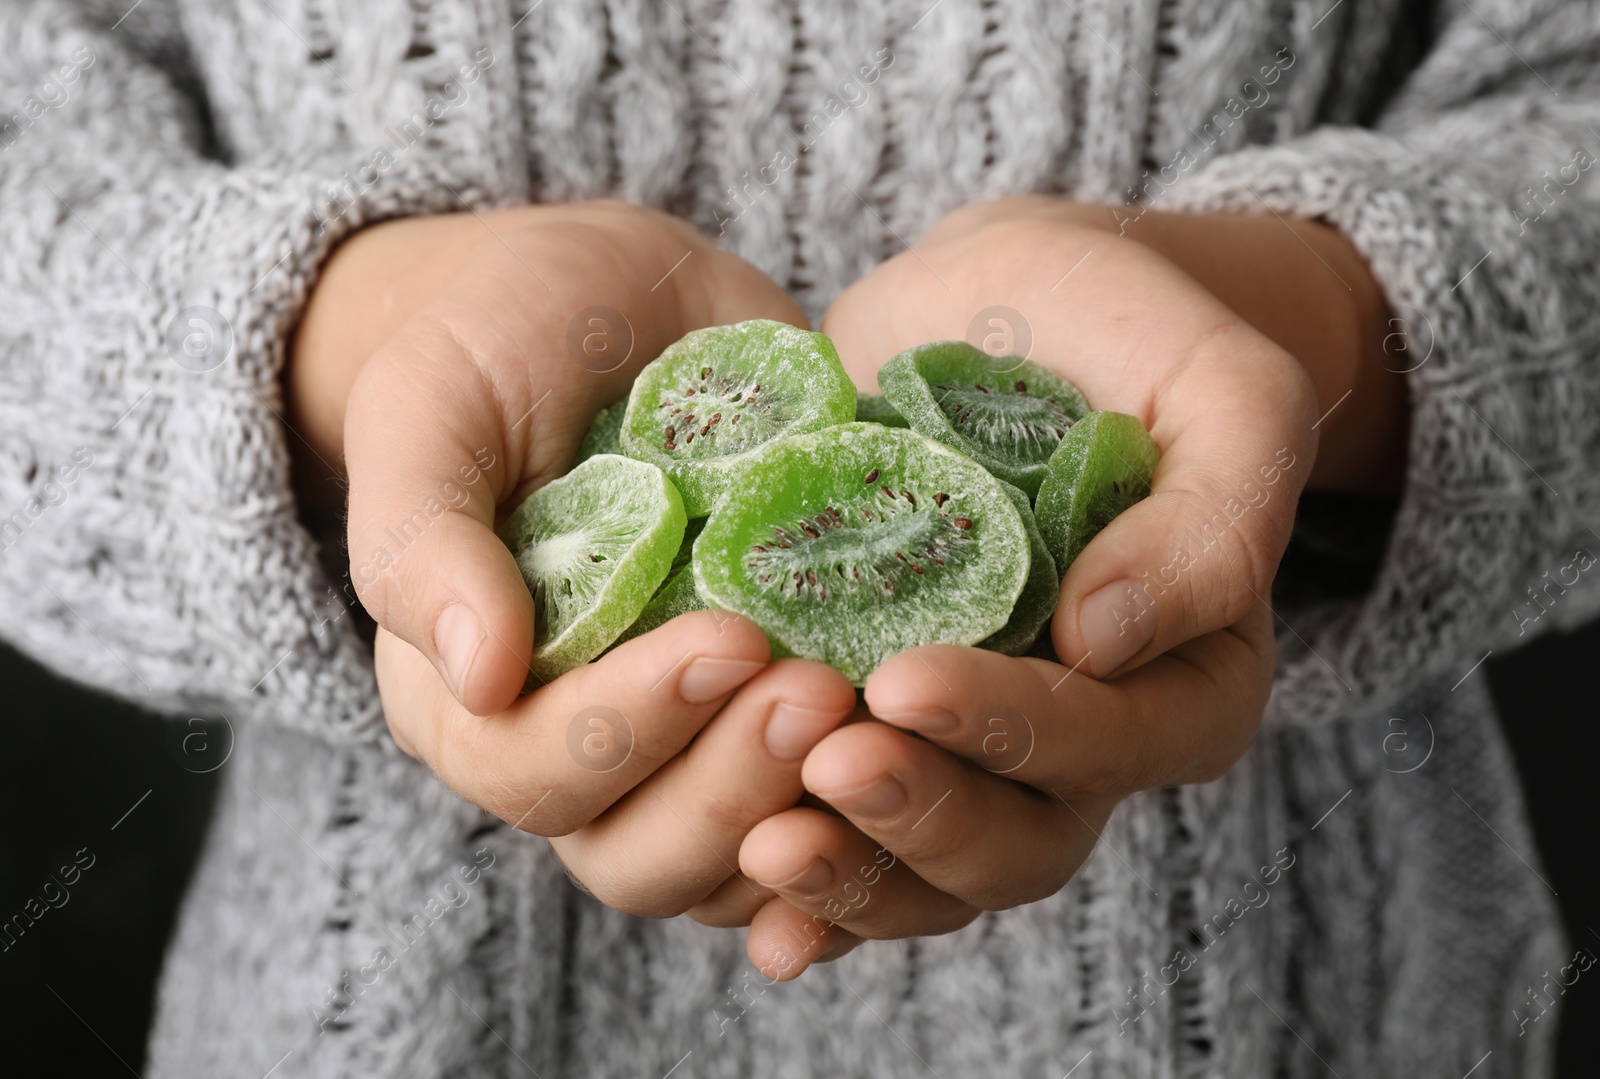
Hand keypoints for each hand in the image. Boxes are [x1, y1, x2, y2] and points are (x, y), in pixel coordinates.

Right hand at [294, 201, 856, 913]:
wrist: (626, 301)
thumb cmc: (504, 341)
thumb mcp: (434, 406)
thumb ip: (426, 538)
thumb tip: (481, 675)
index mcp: (468, 695)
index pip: (530, 771)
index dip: (626, 730)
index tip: (730, 641)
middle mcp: (575, 747)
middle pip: (637, 854)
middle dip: (731, 789)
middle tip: (820, 689)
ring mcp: (685, 745)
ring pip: (737, 865)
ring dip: (812, 818)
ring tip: (881, 714)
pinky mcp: (775, 716)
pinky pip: (823, 818)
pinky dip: (877, 813)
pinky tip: (935, 752)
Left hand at [725, 196, 1397, 976]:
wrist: (997, 310)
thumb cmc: (1124, 329)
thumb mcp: (1219, 386)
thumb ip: (1214, 512)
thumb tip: (1107, 642)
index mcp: (1187, 671)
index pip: (1119, 739)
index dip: (1016, 731)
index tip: (906, 681)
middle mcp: (1085, 737)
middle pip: (1023, 840)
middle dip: (924, 815)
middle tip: (827, 760)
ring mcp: (978, 746)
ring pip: (934, 872)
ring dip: (854, 873)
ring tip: (764, 845)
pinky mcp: (888, 729)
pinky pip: (860, 843)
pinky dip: (812, 893)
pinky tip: (752, 910)